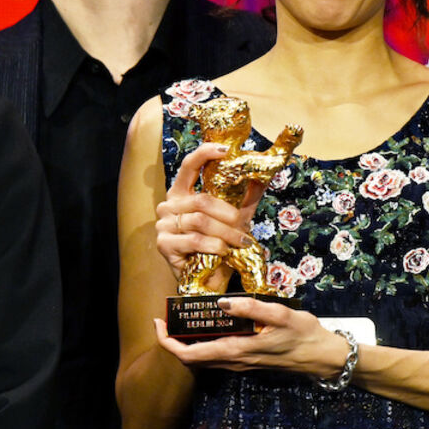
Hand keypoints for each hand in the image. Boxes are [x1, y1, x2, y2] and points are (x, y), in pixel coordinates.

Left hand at [153, 298, 347, 380]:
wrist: (322, 357)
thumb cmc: (304, 335)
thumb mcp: (281, 315)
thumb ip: (251, 308)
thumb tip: (221, 303)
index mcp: (236, 351)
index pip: (190, 354)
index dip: (168, 342)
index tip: (159, 324)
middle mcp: (234, 362)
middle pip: (191, 359)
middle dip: (172, 341)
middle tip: (166, 318)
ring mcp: (240, 364)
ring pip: (203, 359)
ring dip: (187, 343)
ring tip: (182, 319)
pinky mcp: (247, 361)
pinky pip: (216, 356)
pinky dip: (203, 344)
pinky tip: (209, 326)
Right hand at [157, 143, 259, 282]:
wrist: (209, 278)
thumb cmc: (220, 244)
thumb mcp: (237, 217)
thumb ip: (247, 196)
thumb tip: (265, 173)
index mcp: (182, 192)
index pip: (189, 166)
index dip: (204, 154)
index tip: (225, 150)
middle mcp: (169, 205)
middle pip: (201, 200)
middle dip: (228, 215)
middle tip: (243, 227)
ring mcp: (163, 224)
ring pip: (200, 221)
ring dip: (225, 233)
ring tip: (239, 242)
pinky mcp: (164, 244)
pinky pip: (194, 240)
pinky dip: (214, 246)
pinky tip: (223, 251)